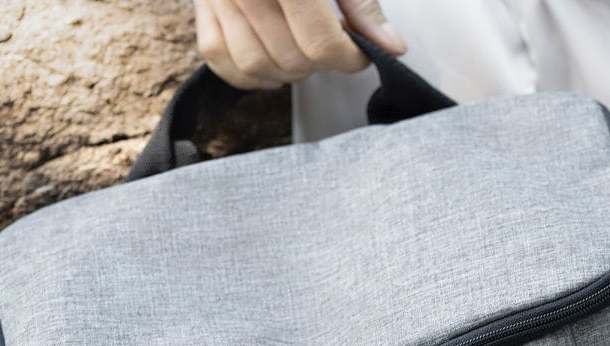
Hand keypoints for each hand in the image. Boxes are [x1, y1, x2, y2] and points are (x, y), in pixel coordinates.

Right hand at [195, 0, 406, 88]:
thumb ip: (362, 2)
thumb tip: (391, 47)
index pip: (321, 43)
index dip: (349, 58)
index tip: (360, 53)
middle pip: (290, 57)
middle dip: (321, 63)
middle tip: (335, 45)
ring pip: (255, 64)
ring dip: (288, 72)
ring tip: (307, 52)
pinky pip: (218, 56)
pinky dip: (246, 74)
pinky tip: (273, 68)